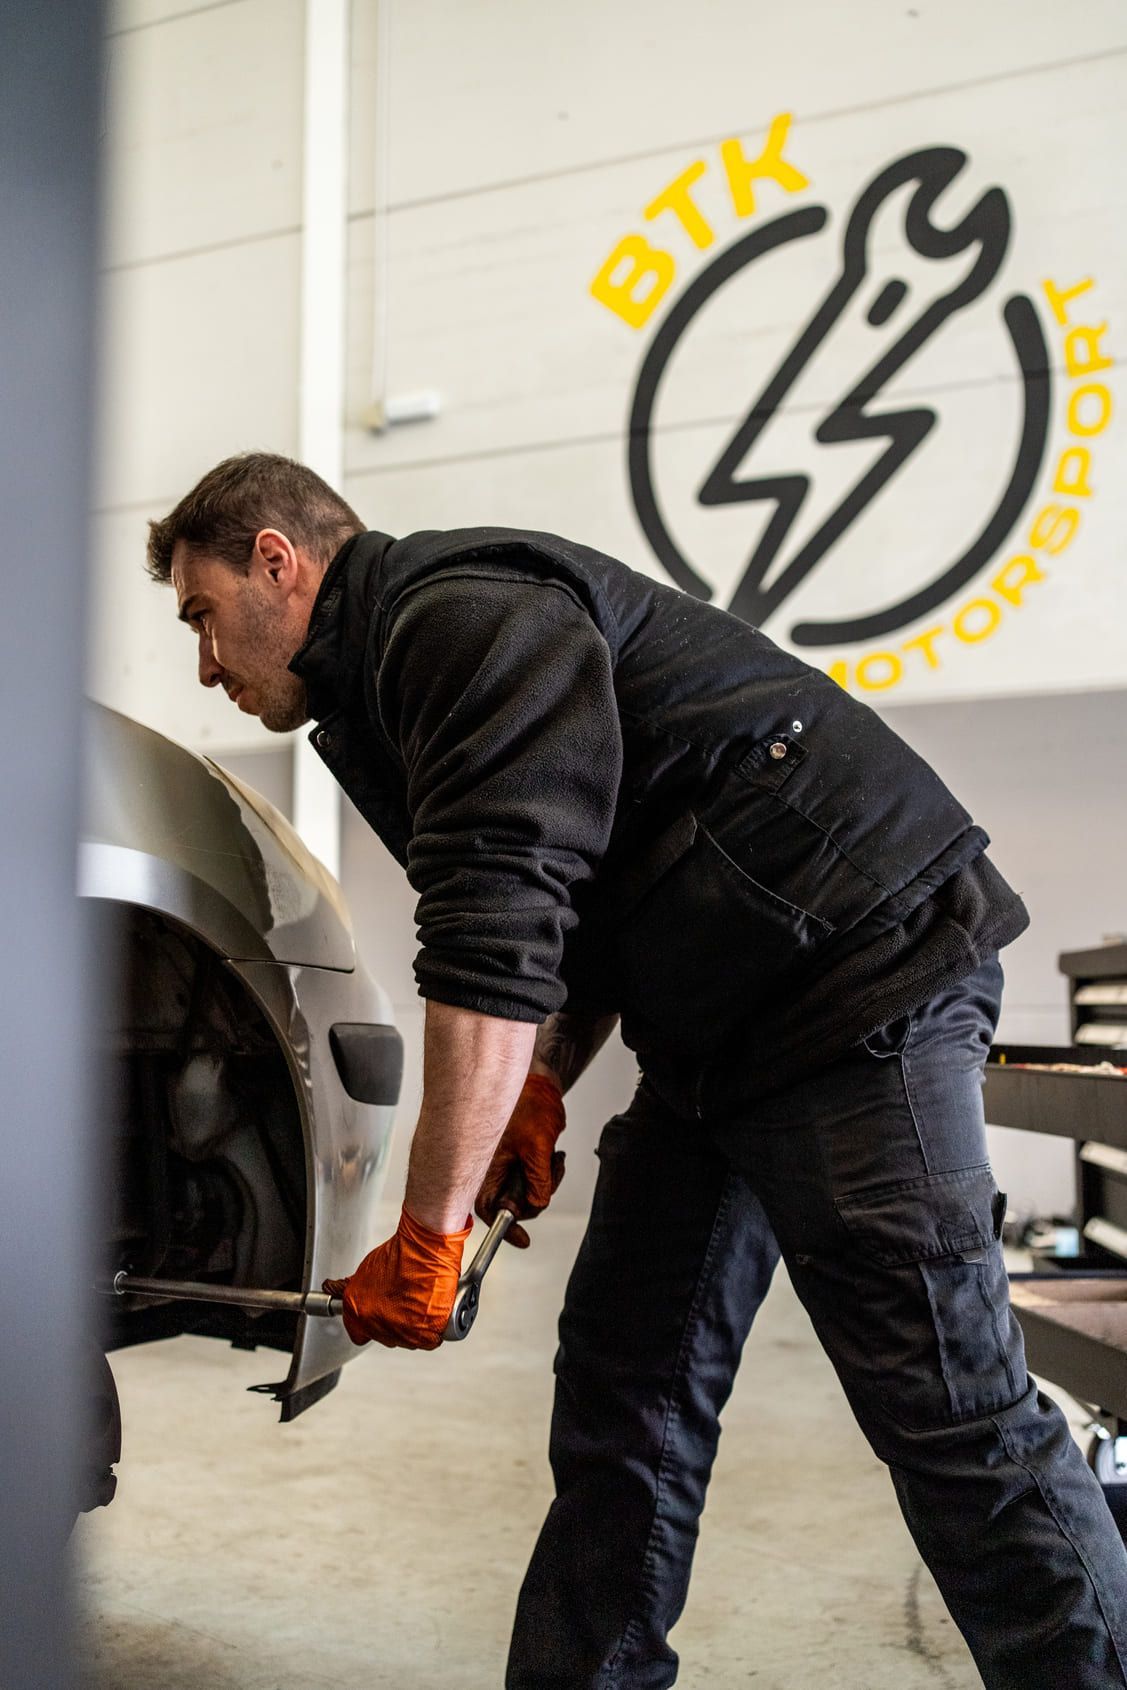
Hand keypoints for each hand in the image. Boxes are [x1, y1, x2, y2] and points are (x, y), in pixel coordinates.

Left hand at [322, 1205, 471, 1348]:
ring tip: (421, 1302)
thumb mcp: (368, 1269)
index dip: (369, 1324)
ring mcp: (401, 1332)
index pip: (357, 1332)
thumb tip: (353, 1294)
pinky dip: (434, 1328)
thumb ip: (359, 1290)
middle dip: (395, 1323)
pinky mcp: (425, 1334)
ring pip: (408, 1340)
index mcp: (357, 1309)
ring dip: (415, 1326)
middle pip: (385, 1337)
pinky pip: (429, 1339)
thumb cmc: (402, 1252)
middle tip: (405, 1303)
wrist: (425, 1247)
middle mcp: (376, 1324)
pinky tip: (434, 1309)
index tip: (377, 1317)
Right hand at [475, 1073, 565, 1248]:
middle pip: (512, 1203)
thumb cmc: (531, 1104)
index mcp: (487, 1166)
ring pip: (526, 1191)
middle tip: (550, 1176)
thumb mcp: (538, 1147)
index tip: (522, 1239)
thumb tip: (536, 1204)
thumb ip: (537, 1181)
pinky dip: (547, 1173)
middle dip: (536, 1197)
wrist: (540, 1082)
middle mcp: (492, 1168)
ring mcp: (505, 1164)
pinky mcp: (517, 1159)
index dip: (504, 1227)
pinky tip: (553, 1155)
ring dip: (546, 1181)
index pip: (488, 1209)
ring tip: (554, 1159)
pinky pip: (533, 1178)